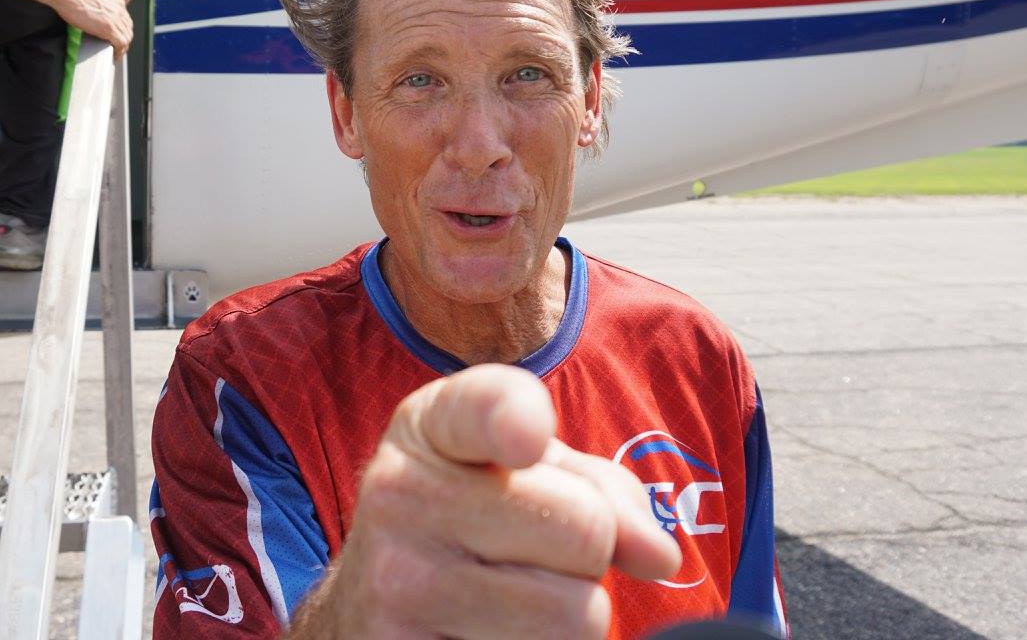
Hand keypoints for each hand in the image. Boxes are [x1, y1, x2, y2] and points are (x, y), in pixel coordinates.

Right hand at [54, 0, 134, 56]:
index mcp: (118, 1)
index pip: (126, 20)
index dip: (122, 30)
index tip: (116, 36)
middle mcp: (120, 10)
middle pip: (128, 30)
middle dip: (123, 39)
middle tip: (116, 47)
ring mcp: (115, 20)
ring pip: (126, 38)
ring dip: (122, 48)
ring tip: (115, 53)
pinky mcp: (109, 29)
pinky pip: (121, 44)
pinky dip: (119, 52)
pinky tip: (114, 56)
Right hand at [290, 365, 680, 638]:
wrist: (369, 607)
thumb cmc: (474, 524)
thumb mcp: (526, 473)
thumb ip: (601, 488)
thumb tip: (657, 555)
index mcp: (431, 426)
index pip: (490, 409)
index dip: (518, 422)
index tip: (526, 439)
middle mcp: (401, 496)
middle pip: (587, 530)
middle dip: (585, 556)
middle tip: (528, 558)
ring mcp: (396, 586)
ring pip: (577, 617)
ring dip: (568, 621)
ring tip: (511, 604)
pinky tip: (487, 636)